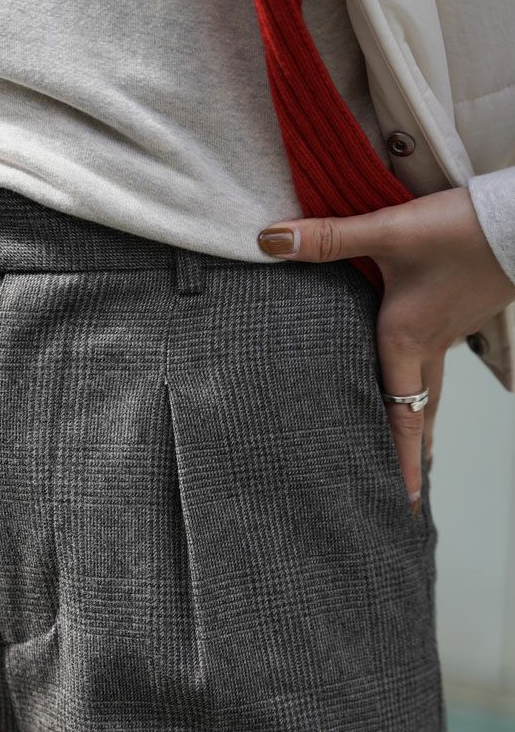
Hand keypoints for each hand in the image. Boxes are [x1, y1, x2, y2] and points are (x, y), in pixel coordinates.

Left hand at [258, 187, 514, 514]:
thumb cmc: (460, 230)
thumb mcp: (391, 231)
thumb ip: (330, 239)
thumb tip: (269, 241)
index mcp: (406, 340)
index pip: (401, 416)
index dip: (401, 460)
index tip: (401, 501)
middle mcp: (429, 344)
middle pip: (420, 411)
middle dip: (412, 452)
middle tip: (407, 490)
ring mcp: (451, 329)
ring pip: (431, 386)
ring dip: (422, 417)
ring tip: (418, 445)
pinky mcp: (463, 309)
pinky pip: (439, 357)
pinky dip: (428, 379)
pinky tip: (420, 366)